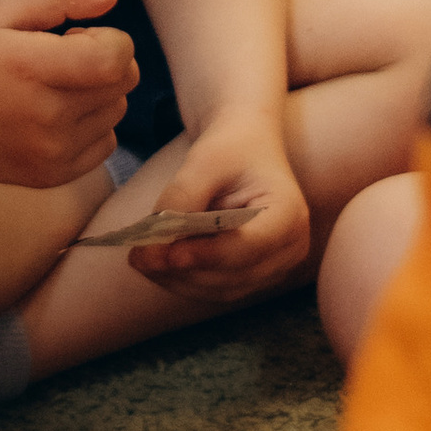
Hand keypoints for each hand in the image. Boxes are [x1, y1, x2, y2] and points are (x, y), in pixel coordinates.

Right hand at [0, 0, 138, 186]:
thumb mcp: (1, 11)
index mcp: (32, 69)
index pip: (114, 59)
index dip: (110, 39)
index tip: (76, 35)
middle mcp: (47, 118)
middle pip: (122, 83)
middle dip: (104, 60)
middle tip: (62, 57)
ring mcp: (51, 154)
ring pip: (116, 112)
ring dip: (98, 93)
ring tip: (54, 86)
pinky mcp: (52, 177)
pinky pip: (105, 144)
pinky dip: (92, 125)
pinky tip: (57, 114)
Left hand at [130, 106, 311, 306]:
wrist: (246, 142)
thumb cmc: (231, 146)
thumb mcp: (204, 162)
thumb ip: (181, 200)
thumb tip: (152, 247)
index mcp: (288, 213)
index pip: (248, 246)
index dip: (205, 255)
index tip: (165, 254)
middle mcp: (291, 247)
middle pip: (234, 274)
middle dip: (184, 270)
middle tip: (139, 258)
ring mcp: (277, 265)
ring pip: (224, 288)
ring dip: (180, 280)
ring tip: (143, 260)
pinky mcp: (257, 273)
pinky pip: (220, 287)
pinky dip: (187, 279)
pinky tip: (159, 264)